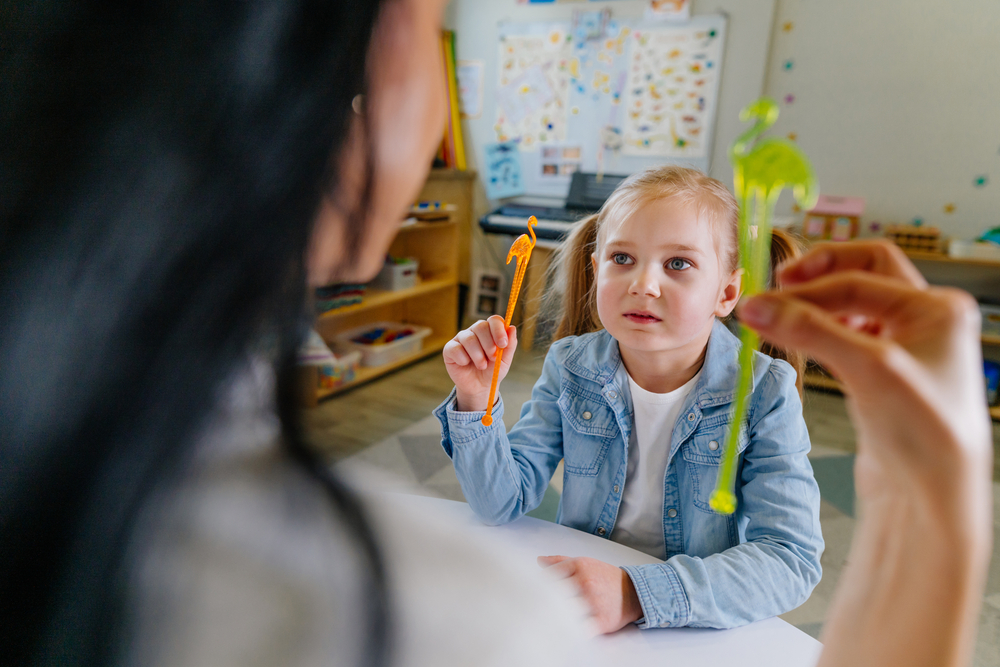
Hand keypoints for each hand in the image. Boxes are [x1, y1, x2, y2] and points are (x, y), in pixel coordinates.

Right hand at [442, 315, 516, 411]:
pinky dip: (463, 359)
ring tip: (482, 366)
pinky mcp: (449, 349)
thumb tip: (512, 328)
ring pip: (469, 339)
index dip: (499, 330)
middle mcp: (475, 331)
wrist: (479, 387)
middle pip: (480, 326)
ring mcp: (461, 339)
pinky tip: (466, 364)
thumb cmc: (492, 371)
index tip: (503, 344)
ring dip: (478, 355)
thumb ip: (510, 345)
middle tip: (492, 358)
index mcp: (490, 331)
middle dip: (489, 344)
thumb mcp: (505, 361)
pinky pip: (455, 348)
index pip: (494, 320)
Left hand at [537, 555, 642, 634]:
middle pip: (553, 593)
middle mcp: (585, 582)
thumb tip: (538, 561)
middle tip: (532, 608)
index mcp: (579, 566)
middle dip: (541, 601)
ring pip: (562, 611)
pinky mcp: (600, 621)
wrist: (634, 592)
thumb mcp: (584, 563)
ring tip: (544, 620)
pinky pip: (577, 629)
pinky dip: (568, 631)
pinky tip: (562, 630)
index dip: (537, 585)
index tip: (530, 592)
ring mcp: (593, 602)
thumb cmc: (605, 577)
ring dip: (552, 616)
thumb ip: (560, 562)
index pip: (549, 575)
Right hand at [737, 240, 991, 666]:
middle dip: (819, 276)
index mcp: (937, 308)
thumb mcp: (867, 369)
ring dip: (818, 303)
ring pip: (854, 303)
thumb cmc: (923, 433)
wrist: (933, 497)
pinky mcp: (886, 374)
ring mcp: (907, 347)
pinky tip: (801, 339)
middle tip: (778, 284)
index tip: (760, 301)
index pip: (858, 278)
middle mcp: (927, 321)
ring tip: (781, 313)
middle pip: (864, 273)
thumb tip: (756, 305)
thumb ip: (810, 330)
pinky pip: (849, 334)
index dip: (805, 289)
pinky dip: (822, 329)